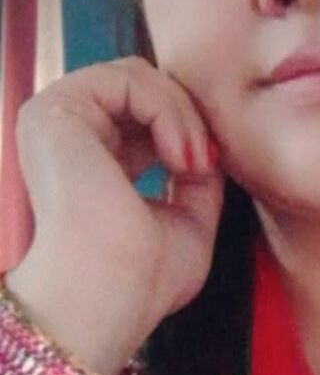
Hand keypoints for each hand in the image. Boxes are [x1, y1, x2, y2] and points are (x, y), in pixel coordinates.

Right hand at [5, 56, 224, 374]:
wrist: (112, 296)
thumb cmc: (142, 279)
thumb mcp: (188, 220)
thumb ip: (196, 177)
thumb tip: (209, 145)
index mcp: (92, 161)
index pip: (145, 115)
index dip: (187, 130)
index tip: (209, 170)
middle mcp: (69, 137)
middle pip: (143, 90)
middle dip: (188, 118)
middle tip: (205, 164)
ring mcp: (56, 121)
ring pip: (138, 78)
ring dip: (181, 114)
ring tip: (193, 162)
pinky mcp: (54, 111)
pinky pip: (127, 78)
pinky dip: (166, 109)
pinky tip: (177, 154)